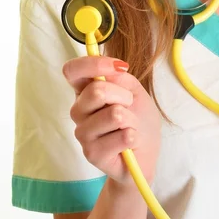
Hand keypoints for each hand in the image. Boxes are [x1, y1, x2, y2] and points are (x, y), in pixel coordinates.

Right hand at [62, 55, 160, 186]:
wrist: (145, 153)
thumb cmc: (138, 120)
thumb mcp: (134, 91)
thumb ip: (120, 78)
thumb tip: (115, 67)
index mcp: (84, 91)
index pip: (72, 71)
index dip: (93, 64)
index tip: (119, 67)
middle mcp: (78, 111)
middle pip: (96, 91)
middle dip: (124, 96)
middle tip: (130, 106)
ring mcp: (82, 133)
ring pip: (114, 114)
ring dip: (132, 119)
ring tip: (130, 127)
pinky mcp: (92, 154)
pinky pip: (122, 136)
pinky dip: (134, 136)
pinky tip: (130, 143)